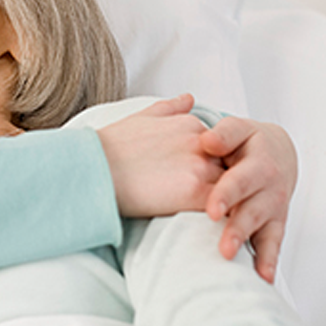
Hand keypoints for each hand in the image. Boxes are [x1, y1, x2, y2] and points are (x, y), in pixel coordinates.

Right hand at [98, 95, 224, 217]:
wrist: (93, 169)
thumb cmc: (110, 146)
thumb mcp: (141, 117)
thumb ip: (170, 108)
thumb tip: (190, 98)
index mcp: (190, 123)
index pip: (222, 147)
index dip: (216, 165)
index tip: (206, 180)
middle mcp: (200, 141)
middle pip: (232, 166)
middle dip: (229, 183)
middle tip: (225, 202)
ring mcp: (200, 166)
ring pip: (233, 188)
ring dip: (231, 202)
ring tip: (226, 220)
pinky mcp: (195, 192)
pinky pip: (224, 207)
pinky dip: (225, 217)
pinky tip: (219, 228)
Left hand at [200, 117, 296, 283]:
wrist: (278, 152)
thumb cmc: (248, 141)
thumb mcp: (238, 129)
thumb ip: (224, 134)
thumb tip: (207, 141)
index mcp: (259, 162)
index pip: (240, 180)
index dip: (227, 195)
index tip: (212, 210)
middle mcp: (270, 187)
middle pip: (252, 210)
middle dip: (237, 228)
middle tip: (223, 246)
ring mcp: (274, 207)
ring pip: (263, 229)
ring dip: (247, 245)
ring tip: (230, 258)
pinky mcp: (275, 222)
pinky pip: (274, 242)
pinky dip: (269, 260)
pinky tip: (262, 277)